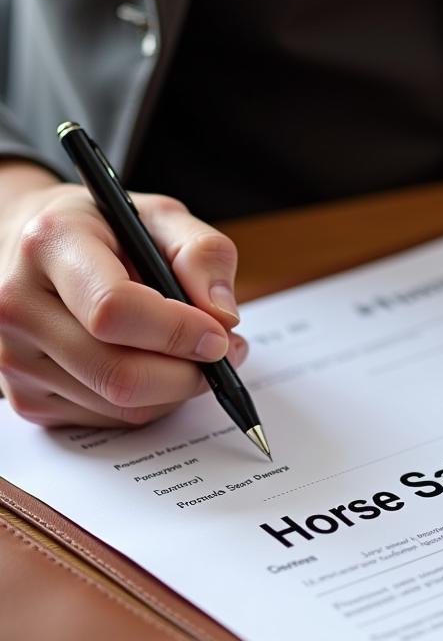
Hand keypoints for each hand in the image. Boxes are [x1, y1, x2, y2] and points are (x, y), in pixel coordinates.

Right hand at [0, 162, 246, 426]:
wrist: (39, 253)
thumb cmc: (106, 234)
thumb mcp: (161, 219)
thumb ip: (203, 254)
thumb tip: (223, 316)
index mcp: (50, 246)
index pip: (113, 309)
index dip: (177, 331)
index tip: (219, 336)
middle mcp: (18, 306)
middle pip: (119, 374)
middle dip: (189, 374)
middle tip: (224, 354)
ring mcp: (15, 360)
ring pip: (122, 406)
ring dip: (176, 390)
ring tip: (194, 355)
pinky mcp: (28, 400)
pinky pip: (111, 421)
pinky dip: (151, 403)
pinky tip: (155, 367)